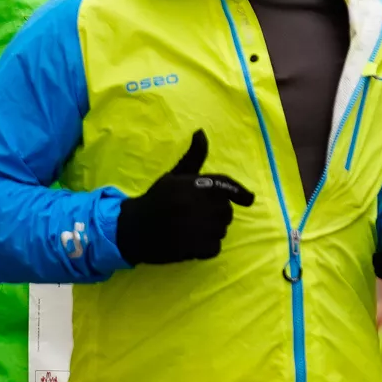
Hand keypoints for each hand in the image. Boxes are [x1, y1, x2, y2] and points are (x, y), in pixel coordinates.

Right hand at [111, 130, 257, 267]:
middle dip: (218, 213)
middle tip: (200, 215)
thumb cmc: (157, 200)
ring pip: (221, 229)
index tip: (249, 200)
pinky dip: (207, 247)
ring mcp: (195, 228)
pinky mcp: (193, 248)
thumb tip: (202, 133)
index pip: (223, 186)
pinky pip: (214, 247)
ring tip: (193, 228)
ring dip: (213, 230)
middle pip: (226, 210)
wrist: (132, 228)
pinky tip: (192, 242)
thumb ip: (193, 157)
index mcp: (191, 185)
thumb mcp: (174, 176)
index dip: (239, 192)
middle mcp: (194, 204)